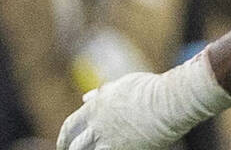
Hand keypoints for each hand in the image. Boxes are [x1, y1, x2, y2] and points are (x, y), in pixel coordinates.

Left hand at [57, 52, 230, 149]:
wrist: (168, 102)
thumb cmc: (148, 89)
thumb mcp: (119, 86)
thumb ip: (101, 95)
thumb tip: (86, 98)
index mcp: (94, 108)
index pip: (71, 125)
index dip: (64, 136)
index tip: (62, 143)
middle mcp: (99, 126)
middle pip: (77, 145)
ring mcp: (112, 141)